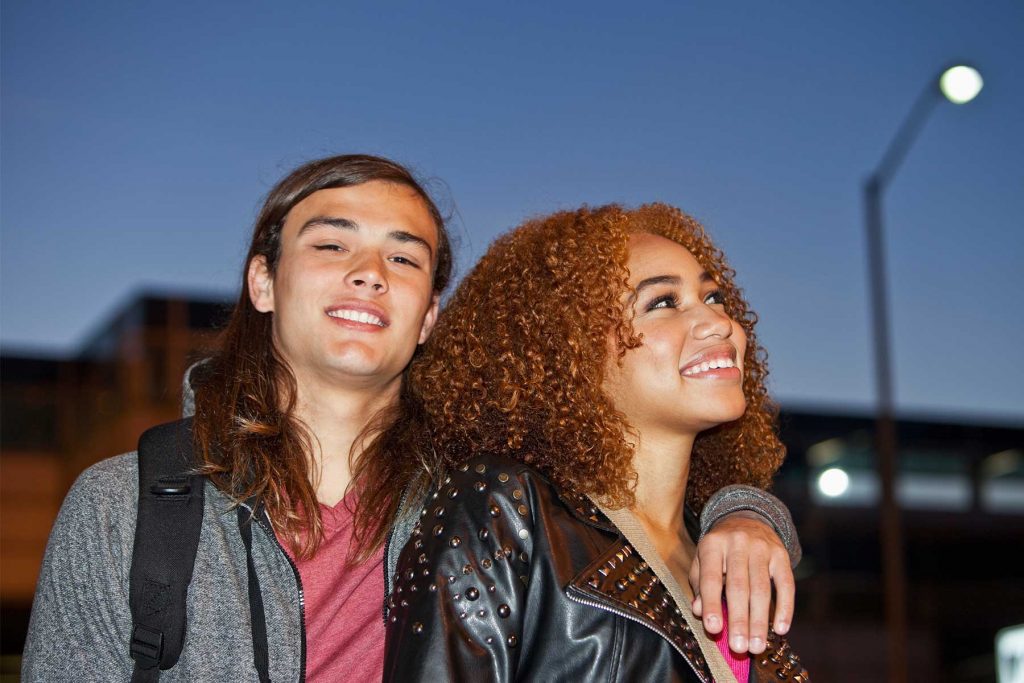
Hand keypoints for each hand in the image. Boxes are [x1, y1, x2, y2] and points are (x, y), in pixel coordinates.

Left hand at [688, 510, 793, 654]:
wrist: (746, 519)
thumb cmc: (719, 550)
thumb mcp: (702, 560)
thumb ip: (700, 585)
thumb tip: (699, 611)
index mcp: (712, 544)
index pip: (711, 578)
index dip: (712, 604)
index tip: (713, 629)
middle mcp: (737, 543)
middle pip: (738, 586)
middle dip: (739, 620)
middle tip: (739, 647)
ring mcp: (762, 548)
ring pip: (762, 588)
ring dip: (760, 620)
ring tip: (757, 646)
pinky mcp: (781, 554)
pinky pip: (786, 584)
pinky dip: (785, 608)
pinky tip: (781, 629)